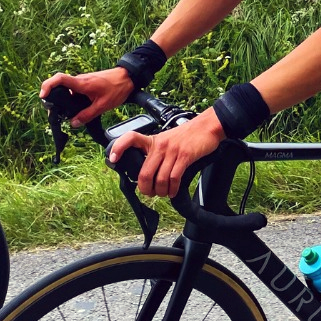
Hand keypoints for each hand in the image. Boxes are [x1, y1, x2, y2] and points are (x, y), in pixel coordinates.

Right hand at [39, 68, 132, 127]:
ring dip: (63, 100)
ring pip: (66, 90)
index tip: (43, 96)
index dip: (48, 86)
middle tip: (53, 112)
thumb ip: (87, 115)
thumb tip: (73, 123)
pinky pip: (74, 91)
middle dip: (52, 97)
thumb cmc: (117, 89)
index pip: (59, 79)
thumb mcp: (102, 105)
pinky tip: (75, 110)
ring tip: (64, 114)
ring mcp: (82, 81)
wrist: (128, 78)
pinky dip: (71, 99)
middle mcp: (79, 80)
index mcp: (82, 83)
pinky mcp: (86, 84)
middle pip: (59, 86)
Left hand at [110, 109, 226, 198]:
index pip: (130, 138)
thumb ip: (156, 153)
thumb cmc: (187, 136)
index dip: (119, 148)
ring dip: (161, 192)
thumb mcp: (166, 140)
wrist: (207, 127)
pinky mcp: (185, 156)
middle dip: (145, 189)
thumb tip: (146, 174)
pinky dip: (172, 189)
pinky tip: (173, 191)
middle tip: (150, 193)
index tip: (113, 159)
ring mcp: (172, 151)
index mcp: (153, 140)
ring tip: (164, 193)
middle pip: (144, 173)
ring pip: (159, 179)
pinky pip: (174, 178)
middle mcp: (160, 145)